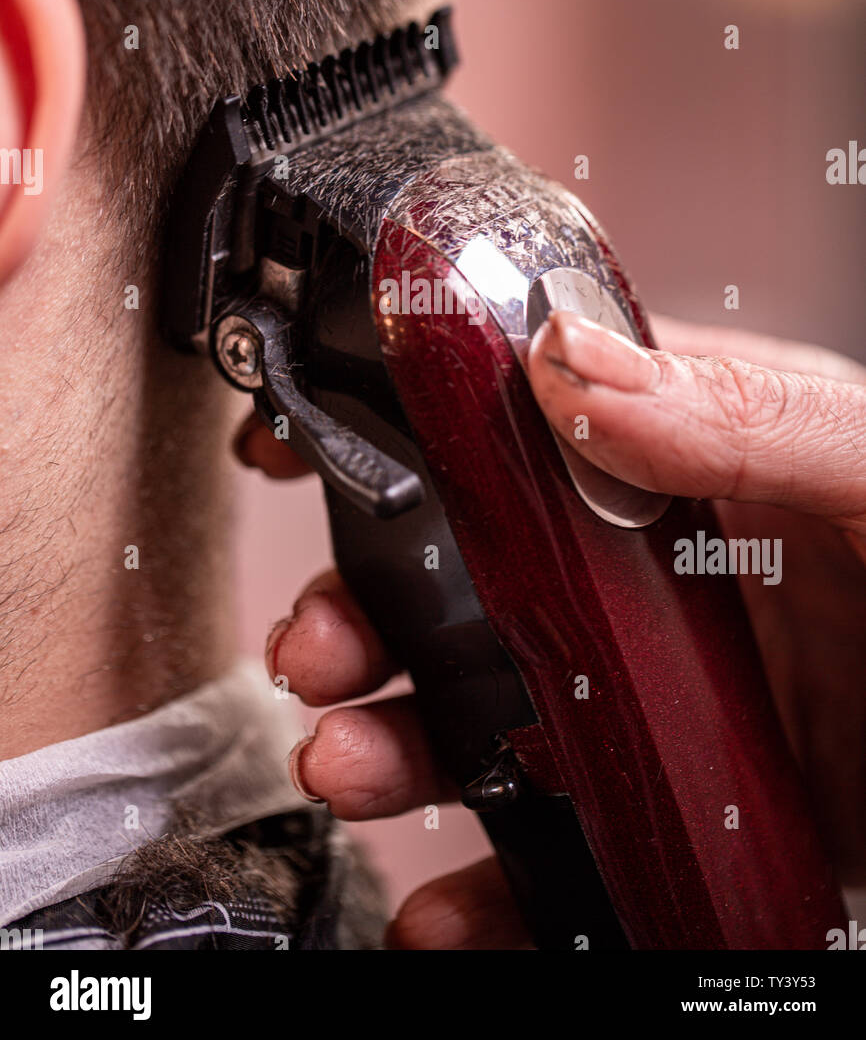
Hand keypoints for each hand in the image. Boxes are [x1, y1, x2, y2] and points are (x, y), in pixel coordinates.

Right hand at [236, 312, 865, 945]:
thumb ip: (747, 413)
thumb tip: (578, 369)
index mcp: (696, 468)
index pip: (520, 438)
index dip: (407, 454)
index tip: (321, 474)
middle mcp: (663, 584)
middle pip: (475, 590)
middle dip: (371, 620)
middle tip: (321, 652)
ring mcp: (669, 703)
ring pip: (496, 721)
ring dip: (399, 744)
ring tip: (352, 766)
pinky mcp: (691, 813)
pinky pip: (565, 852)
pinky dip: (489, 887)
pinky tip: (447, 901)